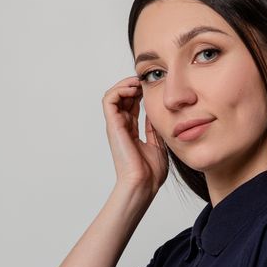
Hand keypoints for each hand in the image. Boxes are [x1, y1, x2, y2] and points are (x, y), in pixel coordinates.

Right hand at [102, 75, 167, 195]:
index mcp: (131, 132)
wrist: (143, 184)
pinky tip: (133, 89)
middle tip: (147, 81)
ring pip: (113, 95)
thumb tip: (155, 110)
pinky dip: (119, 89)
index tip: (153, 88)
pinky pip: (109, 99)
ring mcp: (116, 126)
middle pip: (123, 97)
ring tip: (138, 83)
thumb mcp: (158, 143)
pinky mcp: (112, 125)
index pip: (132, 105)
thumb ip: (154, 126)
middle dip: (134, 85)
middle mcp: (121, 127)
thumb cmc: (151, 172)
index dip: (141, 92)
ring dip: (125, 84)